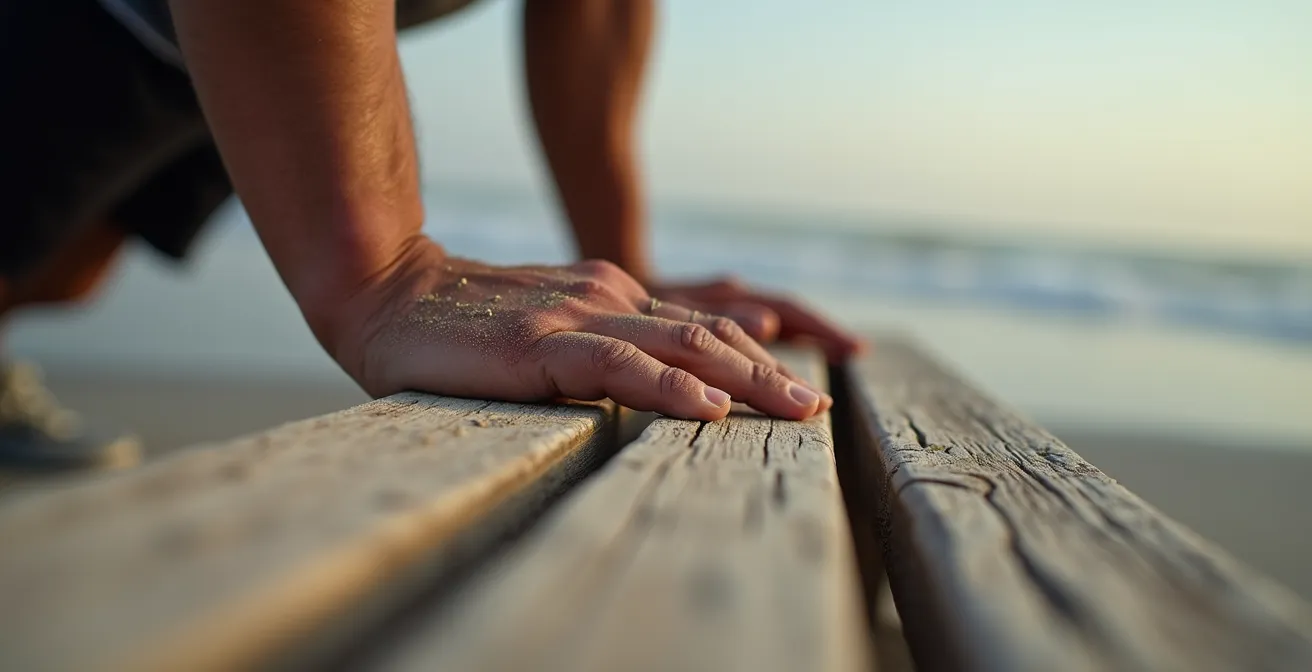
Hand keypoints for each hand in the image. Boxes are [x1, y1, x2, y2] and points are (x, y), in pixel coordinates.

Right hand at [323, 239, 831, 420]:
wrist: (384, 291)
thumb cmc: (460, 324)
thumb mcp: (544, 328)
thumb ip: (593, 345)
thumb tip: (646, 382)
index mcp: (610, 296)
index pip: (699, 327)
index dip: (754, 355)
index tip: (795, 387)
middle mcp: (606, 298)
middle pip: (709, 335)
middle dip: (770, 371)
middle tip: (818, 404)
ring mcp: (576, 316)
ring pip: (683, 344)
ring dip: (748, 378)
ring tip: (799, 407)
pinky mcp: (540, 344)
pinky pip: (621, 364)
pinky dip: (672, 387)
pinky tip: (711, 410)